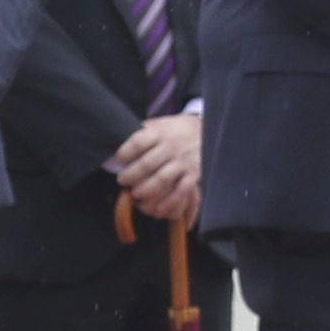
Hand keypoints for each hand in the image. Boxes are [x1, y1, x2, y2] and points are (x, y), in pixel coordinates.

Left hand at [113, 109, 205, 226]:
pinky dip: (168, 202)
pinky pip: (180, 191)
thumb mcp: (163, 122)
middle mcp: (172, 147)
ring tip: (136, 193)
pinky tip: (158, 208)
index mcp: (162, 132)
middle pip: (146, 164)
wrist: (211, 130)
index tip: (118, 160)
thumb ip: (146, 130)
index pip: (138, 143)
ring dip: (145, 190)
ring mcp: (184, 162)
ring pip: (161, 180)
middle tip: (122, 180)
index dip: (124, 153)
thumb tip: (122, 137)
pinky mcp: (194, 175)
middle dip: (131, 176)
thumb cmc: (179, 129)